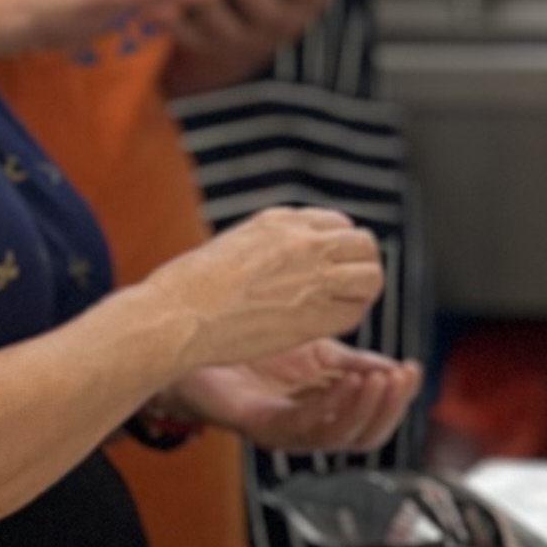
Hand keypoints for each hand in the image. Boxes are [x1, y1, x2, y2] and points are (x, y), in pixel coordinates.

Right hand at [155, 207, 384, 369]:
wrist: (175, 315)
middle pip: (363, 244)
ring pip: (371, 275)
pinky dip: (347, 319)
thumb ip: (267, 247)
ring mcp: (313, 274)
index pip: (337, 224)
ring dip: (362, 291)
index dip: (337, 249)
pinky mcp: (314, 312)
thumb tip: (282, 263)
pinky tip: (325, 326)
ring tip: (341, 307)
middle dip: (358, 265)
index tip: (325, 268)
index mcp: (280, 220)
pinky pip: (354, 312)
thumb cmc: (187, 289)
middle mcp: (303, 240)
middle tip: (343, 289)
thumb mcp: (232, 245)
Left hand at [178, 341, 418, 454]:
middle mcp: (306, 431)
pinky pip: (305, 424)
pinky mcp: (260, 425)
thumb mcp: (320, 351)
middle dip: (389, 409)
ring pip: (338, 438)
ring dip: (366, 408)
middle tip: (400, 377)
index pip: (372, 422)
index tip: (412, 369)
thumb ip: (357, 363)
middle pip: (362, 438)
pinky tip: (350, 381)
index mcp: (323, 414)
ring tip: (381, 379)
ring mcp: (283, 433)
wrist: (198, 342)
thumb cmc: (255, 348)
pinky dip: (333, 404)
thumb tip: (400, 370)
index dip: (397, 401)